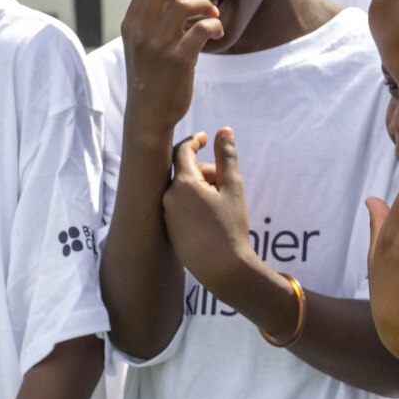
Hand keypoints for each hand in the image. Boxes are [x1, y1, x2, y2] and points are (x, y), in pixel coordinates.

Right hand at [122, 0, 221, 131]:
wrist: (149, 113)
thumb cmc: (152, 76)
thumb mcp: (142, 45)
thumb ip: (154, 20)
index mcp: (130, 25)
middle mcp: (140, 32)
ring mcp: (158, 45)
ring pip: (185, 5)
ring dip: (206, 5)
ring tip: (213, 16)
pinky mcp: (178, 59)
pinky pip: (202, 28)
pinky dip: (215, 25)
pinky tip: (217, 33)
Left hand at [161, 130, 257, 297]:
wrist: (222, 267)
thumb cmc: (230, 225)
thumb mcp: (233, 187)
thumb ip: (227, 157)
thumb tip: (224, 130)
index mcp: (183, 183)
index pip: (183, 151)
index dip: (195, 141)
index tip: (206, 138)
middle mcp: (167, 196)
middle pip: (183, 171)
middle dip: (204, 169)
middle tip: (225, 179)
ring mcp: (165, 214)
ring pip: (181, 189)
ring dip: (199, 186)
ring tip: (221, 200)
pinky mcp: (167, 228)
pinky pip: (178, 205)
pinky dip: (193, 201)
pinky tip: (210, 214)